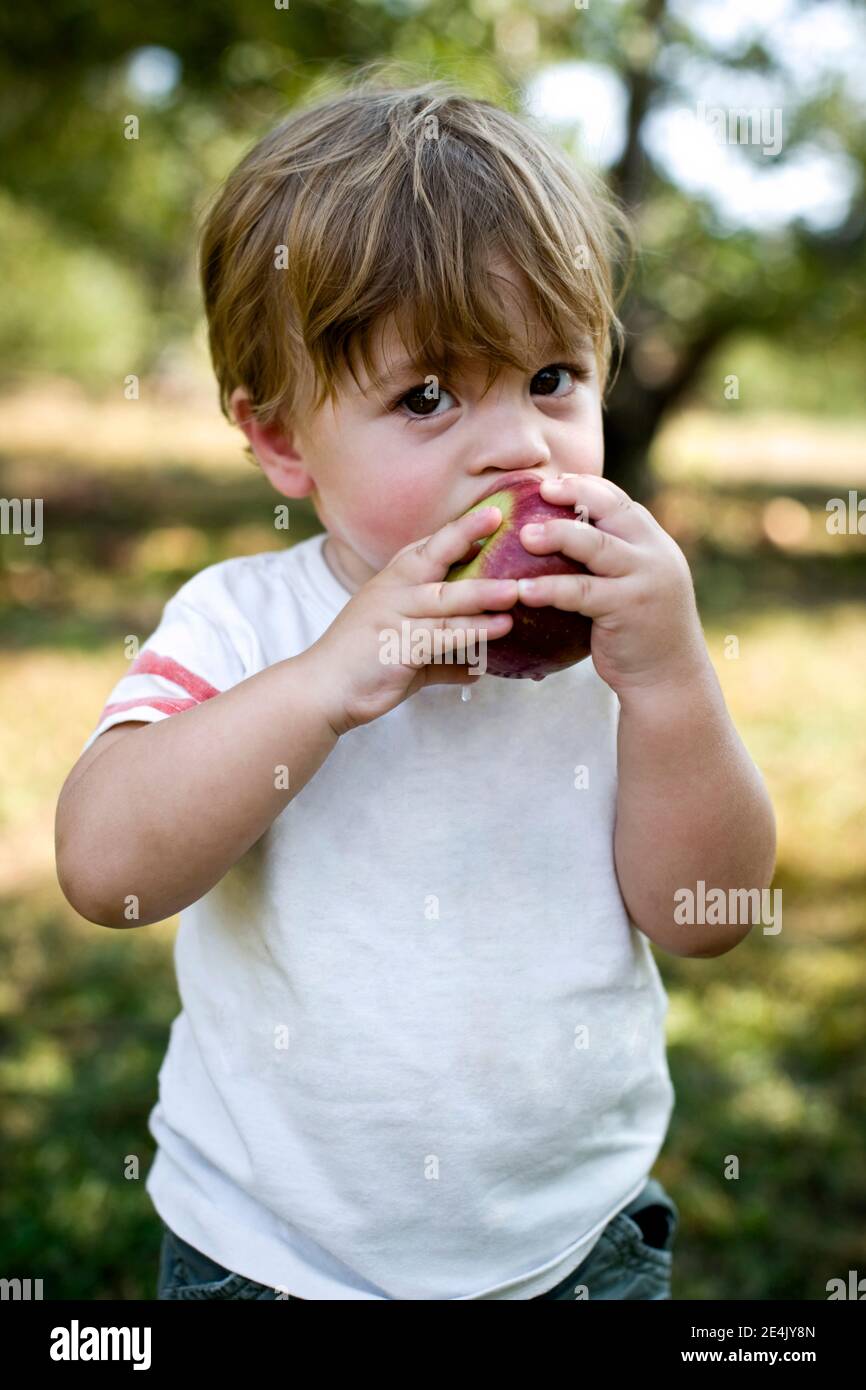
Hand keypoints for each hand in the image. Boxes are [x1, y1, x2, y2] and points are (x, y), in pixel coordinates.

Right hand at [305, 507, 519, 735]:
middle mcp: (393, 590)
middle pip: (433, 556)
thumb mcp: (407, 652)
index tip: (490, 512)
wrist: (322, 690)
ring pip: (444, 598)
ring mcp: (394, 615)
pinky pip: (441, 635)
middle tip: (499, 519)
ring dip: (482, 594)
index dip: (458, 530)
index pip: (427, 547)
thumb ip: (443, 656)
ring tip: (516, 591)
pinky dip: (471, 633)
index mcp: (393, 581)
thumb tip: (476, 668)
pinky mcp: (398, 645)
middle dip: (465, 534)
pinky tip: (498, 629)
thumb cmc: (364, 665)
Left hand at [516, 473, 709, 697]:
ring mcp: (644, 580)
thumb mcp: (634, 586)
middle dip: (575, 495)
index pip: (619, 501)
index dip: (586, 487)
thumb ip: (612, 560)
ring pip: (597, 546)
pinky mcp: (628, 608)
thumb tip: (562, 537)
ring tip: (524, 535)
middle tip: (540, 490)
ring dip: (558, 535)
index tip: (554, 481)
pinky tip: (522, 591)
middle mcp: (654, 554)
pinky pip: (582, 592)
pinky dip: (550, 589)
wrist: (669, 679)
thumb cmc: (640, 632)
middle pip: (611, 511)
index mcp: (654, 543)